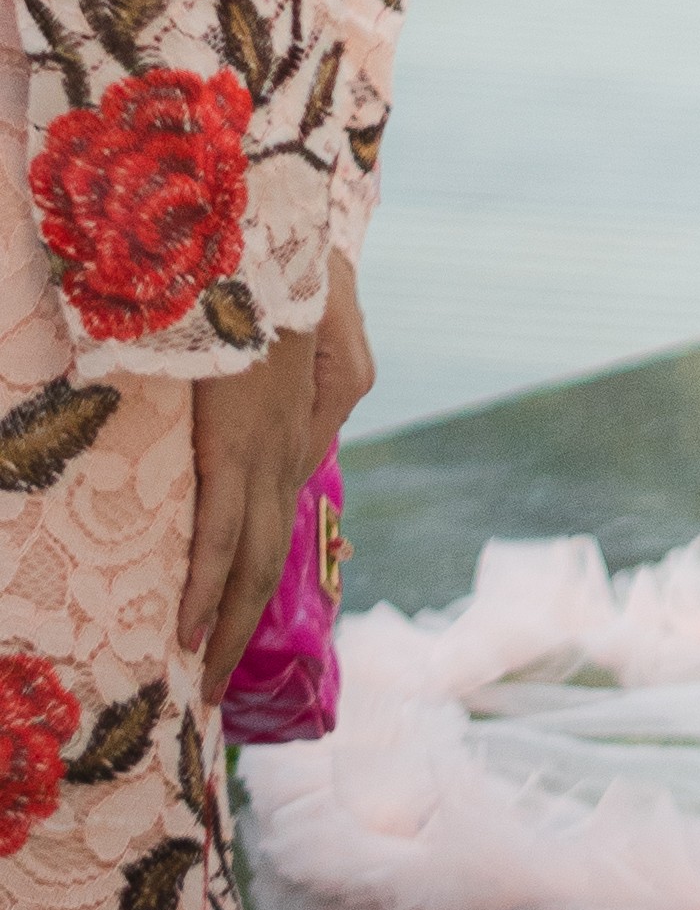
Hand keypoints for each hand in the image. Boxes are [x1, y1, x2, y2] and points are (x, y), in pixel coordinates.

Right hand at [173, 253, 371, 696]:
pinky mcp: (238, 444)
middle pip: (270, 558)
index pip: (278, 514)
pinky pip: (221, 532)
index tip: (225, 620)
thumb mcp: (303, 319)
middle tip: (210, 687)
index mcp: (302, 423)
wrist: (280, 222)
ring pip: (251, 561)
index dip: (254, 573)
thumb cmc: (280, 259)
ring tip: (199, 682)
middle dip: (240, 626)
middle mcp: (292, 447)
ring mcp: (268, 449)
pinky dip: (206, 586)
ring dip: (224, 627)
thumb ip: (286, 378)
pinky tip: (186, 628)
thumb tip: (265, 436)